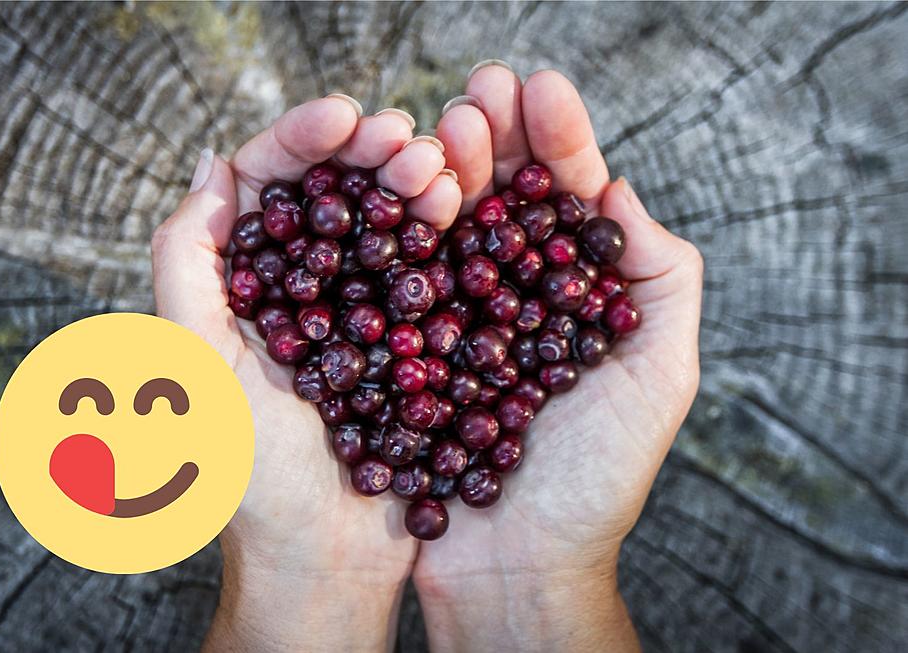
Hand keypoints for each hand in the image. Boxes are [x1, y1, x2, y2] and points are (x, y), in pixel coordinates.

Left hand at [150, 96, 461, 651]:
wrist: (326, 561)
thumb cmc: (252, 480)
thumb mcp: (194, 370)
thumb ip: (184, 268)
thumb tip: (212, 169)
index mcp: (244, 286)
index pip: (267, 186)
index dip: (303, 139)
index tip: (346, 118)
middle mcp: (303, 290)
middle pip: (335, 192)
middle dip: (369, 152)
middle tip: (409, 138)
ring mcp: (361, 315)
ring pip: (387, 223)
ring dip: (413, 182)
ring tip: (441, 171)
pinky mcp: (411, 344)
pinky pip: (428, 273)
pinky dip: (445, 234)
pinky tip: (463, 212)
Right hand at [412, 64, 702, 650]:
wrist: (515, 567)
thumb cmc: (595, 481)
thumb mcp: (659, 376)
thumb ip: (660, 278)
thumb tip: (618, 189)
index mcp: (575, 294)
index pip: (567, 200)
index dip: (558, 140)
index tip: (540, 88)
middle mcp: (512, 297)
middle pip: (502, 198)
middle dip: (494, 137)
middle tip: (479, 90)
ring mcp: (453, 319)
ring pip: (447, 225)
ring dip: (443, 169)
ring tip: (437, 128)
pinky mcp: (403, 350)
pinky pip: (397, 280)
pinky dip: (396, 232)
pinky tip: (394, 192)